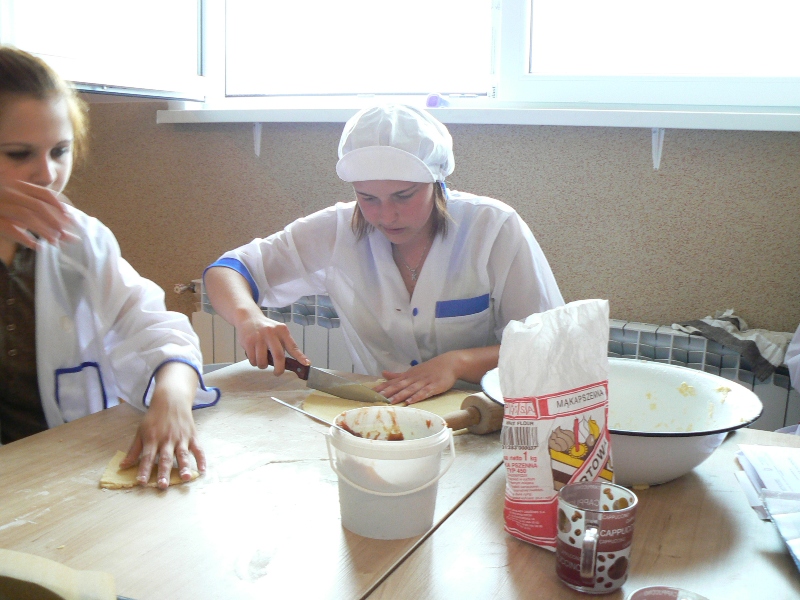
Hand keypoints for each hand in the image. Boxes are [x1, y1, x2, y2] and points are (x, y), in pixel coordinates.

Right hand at [0, 180, 78, 248]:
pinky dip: (24, 238)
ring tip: (54, 241)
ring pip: (25, 216)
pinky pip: (8, 228)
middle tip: (65, 235)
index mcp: (17, 185)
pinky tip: (35, 246)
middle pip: (37, 206)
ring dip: (42, 230)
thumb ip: (33, 204)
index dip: (59, 206)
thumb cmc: (2, 203)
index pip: (43, 194)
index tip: (70, 218)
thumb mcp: (15, 198)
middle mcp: (8, 192)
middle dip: (54, 221)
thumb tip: (63, 219)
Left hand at [120, 362, 204, 489]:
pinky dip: (201, 459)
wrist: (171, 400)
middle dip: (164, 473)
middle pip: (165, 459)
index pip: (147, 457)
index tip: (141, 482)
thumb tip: (123, 466)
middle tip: (163, 486)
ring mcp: (181, 438)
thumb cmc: (154, 417)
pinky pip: (198, 449)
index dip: (144, 470)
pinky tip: (202, 470)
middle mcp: (167, 440)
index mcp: (152, 439)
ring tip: (185, 478)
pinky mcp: (192, 436)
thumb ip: (134, 450)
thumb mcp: (140, 431)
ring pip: (182, 455)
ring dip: (184, 467)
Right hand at [234, 309, 308, 374]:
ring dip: (262, 365)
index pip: (293, 346)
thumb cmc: (265, 328)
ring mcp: (259, 337)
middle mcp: (271, 333)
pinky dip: (254, 362)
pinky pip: (253, 360)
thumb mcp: (277, 331)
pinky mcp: (248, 342)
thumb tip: (292, 362)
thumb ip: (284, 344)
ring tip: (262, 360)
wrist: (247, 317)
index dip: (300, 356)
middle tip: (277, 373)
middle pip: (279, 356)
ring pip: (263, 361)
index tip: (306, 364)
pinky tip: (254, 355)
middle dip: (279, 369)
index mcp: (282, 331)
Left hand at [375, 352, 460, 404]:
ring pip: (410, 389)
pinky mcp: (434, 386)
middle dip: (388, 392)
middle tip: (377, 398)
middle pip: (399, 386)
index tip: (370, 393)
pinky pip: (424, 392)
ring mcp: (424, 382)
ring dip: (400, 395)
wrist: (449, 363)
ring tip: (391, 402)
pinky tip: (410, 402)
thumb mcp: (412, 371)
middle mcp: (414, 378)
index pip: (392, 382)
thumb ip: (397, 374)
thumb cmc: (430, 368)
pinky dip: (417, 397)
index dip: (382, 387)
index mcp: (408, 375)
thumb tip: (383, 373)